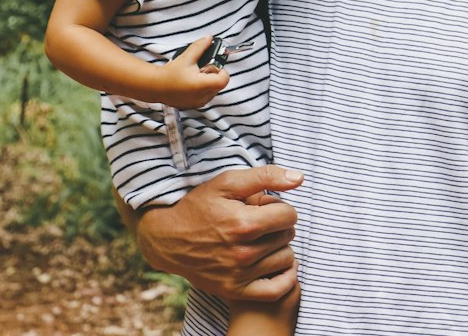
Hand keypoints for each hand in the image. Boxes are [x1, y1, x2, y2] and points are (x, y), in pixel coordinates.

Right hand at [136, 165, 303, 300]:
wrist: (168, 239)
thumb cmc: (198, 207)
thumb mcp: (226, 182)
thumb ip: (265, 176)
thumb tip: (299, 178)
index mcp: (243, 224)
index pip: (289, 215)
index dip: (279, 206)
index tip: (265, 206)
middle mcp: (243, 252)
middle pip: (288, 236)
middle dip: (279, 225)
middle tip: (260, 222)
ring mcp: (239, 275)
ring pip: (286, 260)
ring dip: (279, 247)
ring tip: (262, 240)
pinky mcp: (235, 291)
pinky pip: (277, 289)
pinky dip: (285, 277)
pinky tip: (275, 263)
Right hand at [158, 36, 229, 107]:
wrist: (156, 86)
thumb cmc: (169, 73)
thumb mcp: (186, 57)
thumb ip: (200, 47)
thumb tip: (209, 38)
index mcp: (202, 85)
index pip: (224, 80)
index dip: (222, 71)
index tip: (214, 65)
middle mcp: (202, 97)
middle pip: (219, 85)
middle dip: (214, 75)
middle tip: (202, 68)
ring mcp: (198, 103)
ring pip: (213, 91)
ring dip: (209, 82)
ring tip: (196, 75)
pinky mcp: (194, 106)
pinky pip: (206, 96)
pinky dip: (203, 89)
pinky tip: (192, 83)